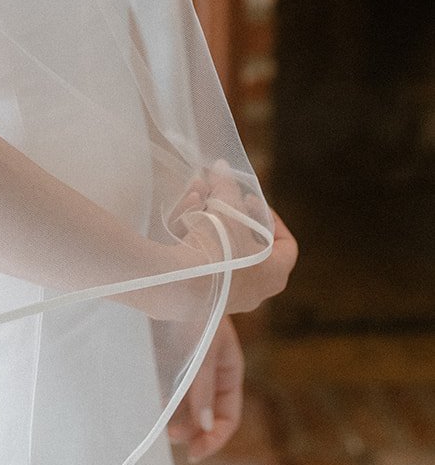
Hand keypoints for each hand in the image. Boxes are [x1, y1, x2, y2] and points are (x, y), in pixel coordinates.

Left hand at [167, 314, 243, 462]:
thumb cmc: (191, 309)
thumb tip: (203, 426)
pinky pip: (169, 390)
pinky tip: (155, 410)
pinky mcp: (167, 358)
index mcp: (229, 367)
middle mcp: (211, 369)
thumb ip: (203, 388)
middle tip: (174, 439)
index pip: (229, 413)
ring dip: (178, 421)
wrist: (164, 277)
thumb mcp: (202, 350)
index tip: (196, 451)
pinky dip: (165, 404)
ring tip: (164, 428)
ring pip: (187, 405)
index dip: (216, 436)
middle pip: (207, 413)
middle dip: (194, 431)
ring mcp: (188, 364)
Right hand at [178, 184, 297, 315]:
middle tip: (219, 195)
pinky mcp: (200, 298)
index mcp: (275, 273)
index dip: (269, 217)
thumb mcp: (227, 207)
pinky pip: (201, 261)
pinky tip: (182, 215)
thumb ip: (227, 186)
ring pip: (221, 249)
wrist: (180, 283)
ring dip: (208, 219)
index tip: (249, 200)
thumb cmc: (218, 246)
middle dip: (230, 212)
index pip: (285, 244)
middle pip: (247, 242)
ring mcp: (227, 297)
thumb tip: (222, 166)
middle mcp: (255, 291)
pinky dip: (193, 237)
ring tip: (195, 196)